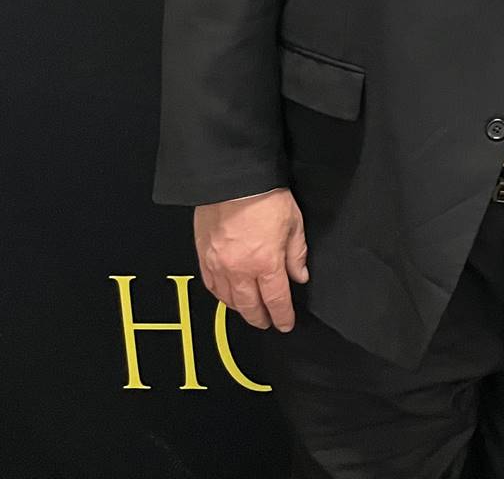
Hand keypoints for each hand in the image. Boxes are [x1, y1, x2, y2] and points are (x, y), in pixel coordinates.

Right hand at [193, 188, 307, 331]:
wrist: (232, 179)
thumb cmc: (265, 196)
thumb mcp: (294, 223)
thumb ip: (296, 254)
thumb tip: (299, 275)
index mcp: (266, 263)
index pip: (276, 300)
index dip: (282, 316)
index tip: (285, 324)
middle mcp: (240, 270)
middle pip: (250, 306)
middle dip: (260, 318)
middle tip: (266, 322)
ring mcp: (218, 264)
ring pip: (228, 299)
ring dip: (240, 309)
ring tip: (249, 310)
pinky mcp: (203, 256)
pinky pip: (211, 285)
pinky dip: (220, 295)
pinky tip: (227, 295)